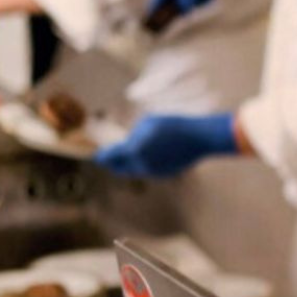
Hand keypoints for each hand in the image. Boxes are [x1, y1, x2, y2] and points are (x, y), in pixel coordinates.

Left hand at [94, 113, 238, 178]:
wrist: (199, 138)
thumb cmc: (173, 125)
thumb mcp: (148, 123)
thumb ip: (134, 135)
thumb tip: (130, 142)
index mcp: (133, 151)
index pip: (110, 157)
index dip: (102, 156)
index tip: (97, 156)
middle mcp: (141, 165)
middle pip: (120, 168)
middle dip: (114, 164)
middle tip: (109, 158)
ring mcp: (154, 172)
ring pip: (135, 170)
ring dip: (129, 164)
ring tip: (129, 156)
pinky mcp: (165, 174)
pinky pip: (148, 170)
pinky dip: (144, 165)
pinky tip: (149, 156)